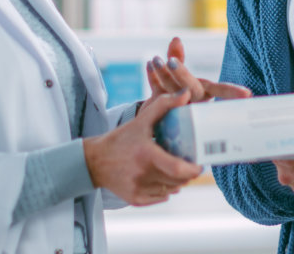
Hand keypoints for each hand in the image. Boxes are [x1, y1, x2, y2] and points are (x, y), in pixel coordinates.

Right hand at [84, 90, 202, 205]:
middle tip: (190, 165)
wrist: (94, 161)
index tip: (200, 165)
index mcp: (146, 155)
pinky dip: (166, 190)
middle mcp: (142, 175)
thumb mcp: (140, 120)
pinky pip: (161, 197)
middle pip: (178, 181)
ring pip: (171, 190)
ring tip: (175, 170)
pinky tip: (162, 179)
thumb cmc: (120, 139)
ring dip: (178, 182)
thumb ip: (164, 105)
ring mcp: (138, 189)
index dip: (193, 169)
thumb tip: (187, 93)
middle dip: (188, 174)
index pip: (178, 169)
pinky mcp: (135, 199)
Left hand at [147, 37, 252, 103]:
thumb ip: (177, 56)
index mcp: (204, 92)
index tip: (247, 94)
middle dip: (181, 73)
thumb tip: (175, 38)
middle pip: (190, 88)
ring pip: (170, 90)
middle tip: (171, 60)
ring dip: (162, 73)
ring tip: (154, 59)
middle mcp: (192, 100)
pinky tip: (148, 66)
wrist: (157, 114)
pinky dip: (152, 78)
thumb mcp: (179, 73)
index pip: (221, 90)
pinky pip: (156, 92)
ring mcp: (177, 106)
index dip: (232, 91)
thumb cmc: (177, 89)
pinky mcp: (160, 108)